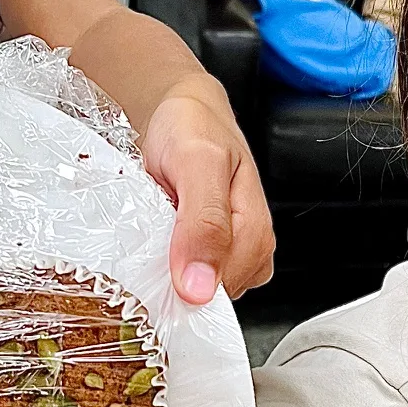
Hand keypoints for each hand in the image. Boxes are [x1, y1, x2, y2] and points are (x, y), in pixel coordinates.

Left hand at [141, 83, 273, 302]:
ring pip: (195, 290)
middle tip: (151, 236)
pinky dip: (164, 266)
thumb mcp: (197, 163)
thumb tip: (200, 288)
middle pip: (208, 294)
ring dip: (166, 271)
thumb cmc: (193, 128)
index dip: (182, 285)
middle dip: (174, 277)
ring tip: (155, 232)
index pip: (220, 290)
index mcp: (256, 230)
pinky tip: (157, 239)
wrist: (182, 112)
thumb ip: (202, 224)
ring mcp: (230, 253)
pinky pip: (184, 278)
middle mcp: (249, 248)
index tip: (153, 263)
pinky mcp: (209, 254)